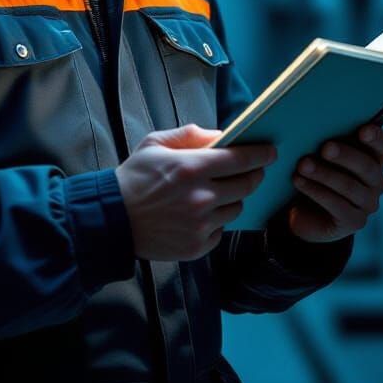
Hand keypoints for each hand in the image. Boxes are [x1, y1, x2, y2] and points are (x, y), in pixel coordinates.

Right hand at [115, 124, 277, 261]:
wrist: (112, 219)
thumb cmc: (134, 177)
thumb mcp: (154, 144)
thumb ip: (189, 135)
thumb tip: (220, 135)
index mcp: (191, 168)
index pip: (240, 159)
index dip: (260, 154)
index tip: (270, 151)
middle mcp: (201, 197)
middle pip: (247, 185)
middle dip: (254, 175)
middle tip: (253, 170)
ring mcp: (201, 225)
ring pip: (236, 208)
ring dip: (233, 199)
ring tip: (217, 193)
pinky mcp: (198, 246)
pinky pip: (221, 230)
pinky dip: (216, 221)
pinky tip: (200, 214)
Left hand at [285, 124, 382, 243]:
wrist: (306, 211)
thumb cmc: (317, 171)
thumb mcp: (321, 154)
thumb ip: (324, 139)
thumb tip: (308, 125)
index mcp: (374, 158)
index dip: (375, 137)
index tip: (362, 130)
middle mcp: (376, 181)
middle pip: (367, 166)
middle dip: (345, 156)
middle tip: (325, 148)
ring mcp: (368, 203)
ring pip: (349, 186)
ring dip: (324, 174)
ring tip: (302, 165)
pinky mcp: (354, 221)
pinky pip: (337, 205)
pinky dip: (315, 191)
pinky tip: (298, 181)